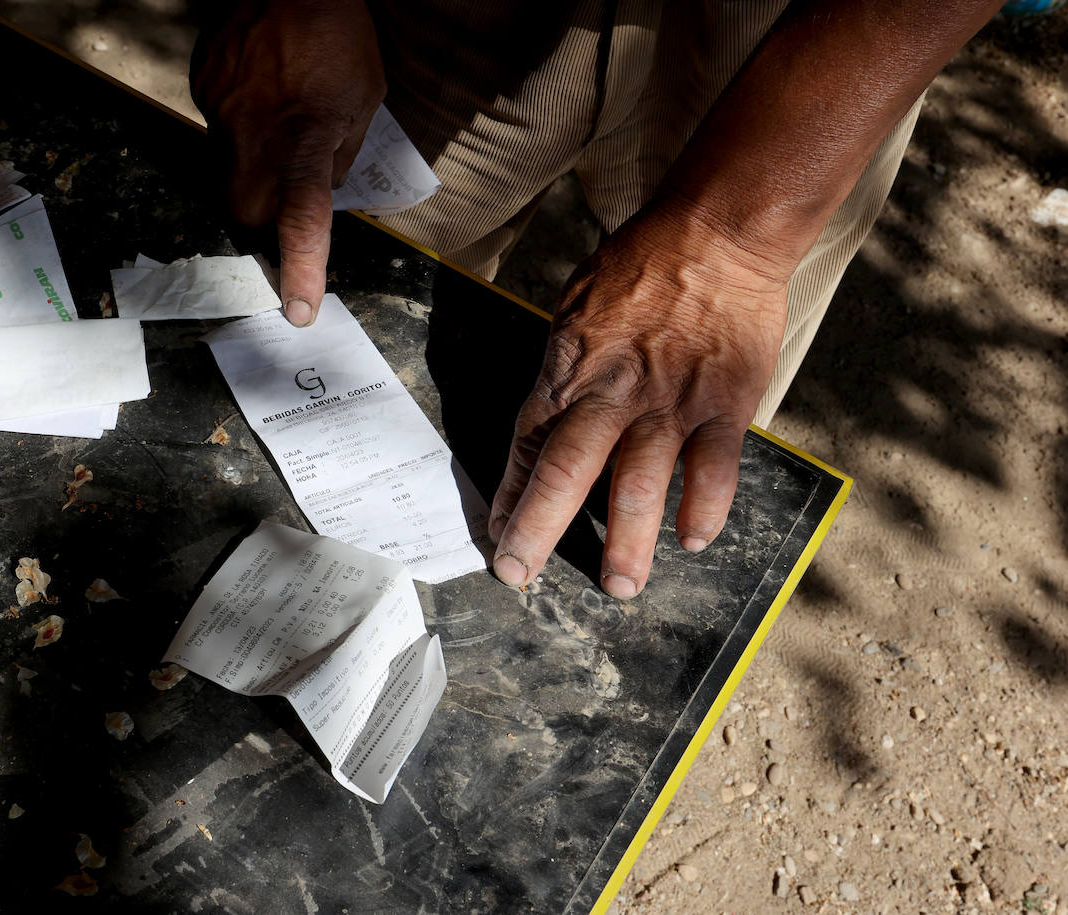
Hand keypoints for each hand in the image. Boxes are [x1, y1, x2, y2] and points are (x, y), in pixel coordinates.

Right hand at [191, 0, 385, 326]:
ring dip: (255, 154)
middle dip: (265, 211)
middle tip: (289, 182)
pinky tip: (261, 86)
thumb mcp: (362, 101)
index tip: (298, 308)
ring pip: (229, 163)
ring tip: (280, 107)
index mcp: (304, 141)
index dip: (300, 268)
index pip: (302, 220)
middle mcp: (254, 134)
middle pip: (245, 210)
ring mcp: (219, 111)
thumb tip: (321, 189)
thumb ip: (339, 155)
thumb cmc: (337, 34)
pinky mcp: (201, 87)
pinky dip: (241, 116)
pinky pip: (218, 123)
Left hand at [489, 207, 790, 597]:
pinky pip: (712, 471)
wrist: (714, 233)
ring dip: (626, 544)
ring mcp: (669, 404)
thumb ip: (563, 368)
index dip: (511, 498)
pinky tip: (694, 540)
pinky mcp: (723, 405)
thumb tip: (546, 415)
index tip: (499, 537)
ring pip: (638, 486)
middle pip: (565, 473)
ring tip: (619, 587)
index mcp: (569, 371)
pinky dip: (703, 510)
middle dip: (538, 531)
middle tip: (520, 573)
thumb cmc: (639, 265)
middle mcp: (612, 394)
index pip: (528, 446)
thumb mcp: (573, 308)